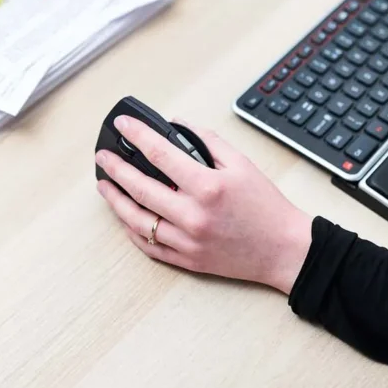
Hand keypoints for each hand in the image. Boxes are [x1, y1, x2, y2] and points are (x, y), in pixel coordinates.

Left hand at [96, 116, 312, 294]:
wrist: (285, 249)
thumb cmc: (265, 205)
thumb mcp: (241, 163)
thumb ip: (206, 141)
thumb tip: (176, 126)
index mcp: (208, 186)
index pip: (160, 154)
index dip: (137, 136)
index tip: (122, 126)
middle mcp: (193, 215)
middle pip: (140, 188)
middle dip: (115, 169)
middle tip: (102, 157)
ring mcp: (187, 241)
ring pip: (137, 220)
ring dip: (115, 200)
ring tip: (105, 185)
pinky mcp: (187, 261)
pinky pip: (149, 246)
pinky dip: (132, 229)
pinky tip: (124, 215)